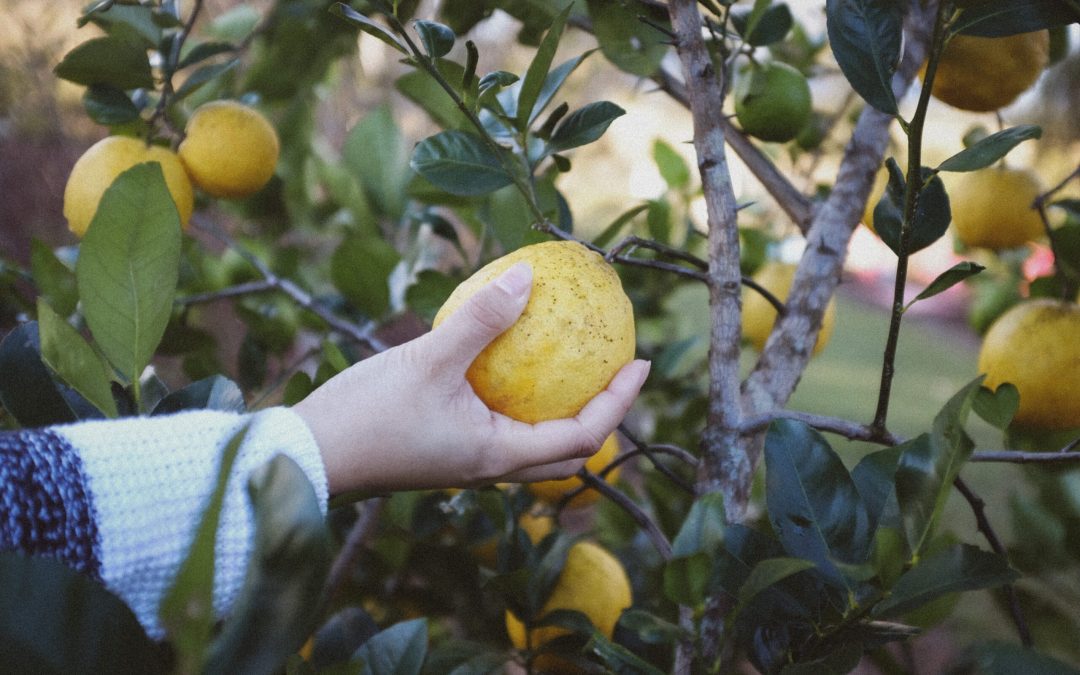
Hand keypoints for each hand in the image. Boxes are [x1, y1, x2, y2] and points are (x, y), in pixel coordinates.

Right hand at [293, 262, 649, 494]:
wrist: (308, 457)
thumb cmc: (368, 416)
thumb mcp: (429, 359)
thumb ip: (481, 319)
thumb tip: (529, 276)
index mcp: (499, 455)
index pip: (583, 436)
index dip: (620, 402)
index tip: (642, 363)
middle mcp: (490, 466)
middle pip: (566, 451)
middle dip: (601, 414)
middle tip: (615, 370)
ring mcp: (467, 461)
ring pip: (534, 443)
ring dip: (562, 410)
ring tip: (572, 364)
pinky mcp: (445, 449)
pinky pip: (501, 427)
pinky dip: (522, 400)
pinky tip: (508, 360)